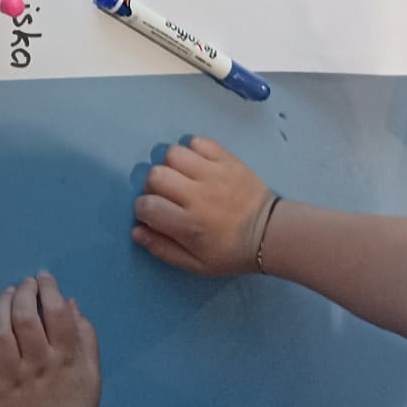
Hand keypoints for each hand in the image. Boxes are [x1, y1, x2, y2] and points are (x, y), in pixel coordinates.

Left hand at [0, 274, 100, 406]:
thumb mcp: (91, 373)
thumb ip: (86, 336)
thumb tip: (71, 302)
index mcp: (65, 359)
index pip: (56, 313)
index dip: (49, 289)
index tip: (44, 279)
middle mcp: (37, 364)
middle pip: (24, 318)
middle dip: (23, 292)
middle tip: (25, 284)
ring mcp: (10, 377)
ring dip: (0, 308)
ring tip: (5, 296)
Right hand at [131, 137, 275, 275]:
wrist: (271, 233)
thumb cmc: (231, 252)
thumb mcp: (196, 265)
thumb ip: (163, 249)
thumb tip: (136, 230)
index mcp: (189, 225)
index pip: (147, 205)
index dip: (144, 209)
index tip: (155, 214)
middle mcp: (198, 195)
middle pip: (156, 175)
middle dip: (154, 186)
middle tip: (168, 196)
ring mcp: (214, 173)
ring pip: (173, 153)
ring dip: (172, 166)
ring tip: (184, 178)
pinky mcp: (227, 159)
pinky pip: (198, 141)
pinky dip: (192, 150)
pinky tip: (199, 165)